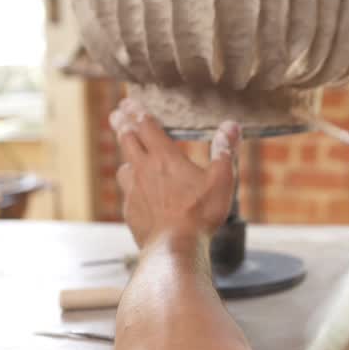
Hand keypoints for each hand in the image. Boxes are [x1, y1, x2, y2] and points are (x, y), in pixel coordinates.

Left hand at [110, 98, 239, 247]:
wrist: (174, 248)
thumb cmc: (200, 214)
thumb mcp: (221, 180)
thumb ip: (224, 151)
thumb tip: (231, 126)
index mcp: (165, 158)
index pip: (146, 127)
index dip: (137, 112)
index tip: (128, 102)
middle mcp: (144, 170)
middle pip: (127, 141)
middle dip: (122, 124)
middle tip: (117, 114)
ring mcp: (133, 192)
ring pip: (124, 168)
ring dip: (126, 158)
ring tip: (129, 157)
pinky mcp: (130, 212)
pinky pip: (127, 194)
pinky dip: (130, 188)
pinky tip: (137, 194)